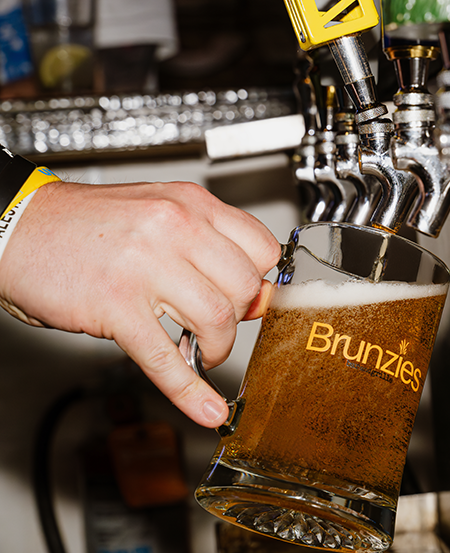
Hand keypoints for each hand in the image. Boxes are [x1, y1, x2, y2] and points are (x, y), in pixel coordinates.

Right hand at [0, 180, 280, 427]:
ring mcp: (146, 266)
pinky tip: (205, 408)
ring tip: (200, 350)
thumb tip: (252, 292)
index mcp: (191, 204)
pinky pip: (165, 357)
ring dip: (216, 349)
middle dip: (239, 319)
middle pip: (245, 286)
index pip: (261, 247)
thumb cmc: (84, 225)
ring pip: (217, 320)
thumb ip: (206, 244)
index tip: (252, 298)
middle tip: (220, 328)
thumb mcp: (157, 213)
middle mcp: (176, 227)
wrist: (16, 227)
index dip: (261, 280)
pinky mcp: (115, 305)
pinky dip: (190, 390)